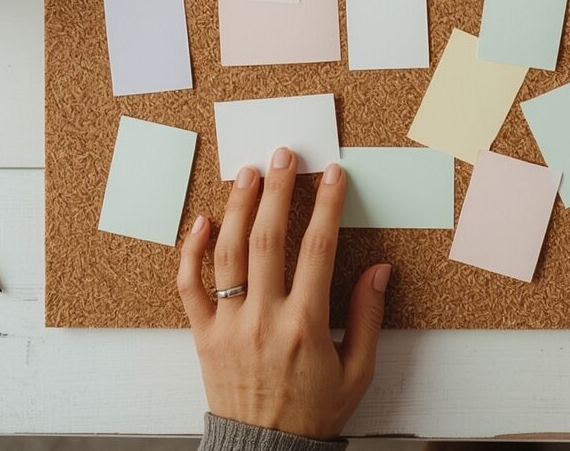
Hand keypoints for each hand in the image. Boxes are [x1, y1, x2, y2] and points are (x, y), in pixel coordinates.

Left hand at [177, 147, 390, 439]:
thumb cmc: (313, 413)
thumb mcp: (357, 371)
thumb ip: (367, 317)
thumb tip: (379, 271)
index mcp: (305, 325)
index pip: (318, 248)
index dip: (328, 206)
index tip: (333, 176)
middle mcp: (263, 318)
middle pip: (269, 238)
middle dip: (278, 190)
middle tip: (284, 156)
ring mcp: (228, 325)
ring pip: (229, 252)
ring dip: (239, 207)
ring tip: (248, 173)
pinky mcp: (203, 335)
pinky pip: (190, 286)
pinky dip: (192, 251)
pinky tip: (202, 221)